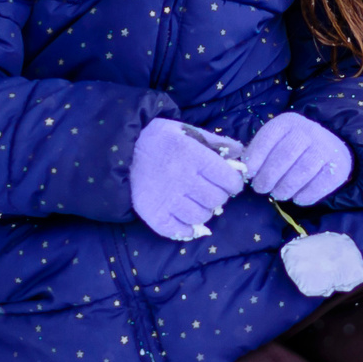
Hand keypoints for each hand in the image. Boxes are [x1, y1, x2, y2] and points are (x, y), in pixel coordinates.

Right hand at [128, 119, 246, 240]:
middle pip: (216, 199)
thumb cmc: (160, 139)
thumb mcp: (187, 131)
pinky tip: (187, 220)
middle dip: (220, 196)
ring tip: (199, 203)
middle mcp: (181, 178)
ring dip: (205, 212)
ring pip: (200, 216)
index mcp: (193, 156)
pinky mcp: (153, 213)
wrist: (122, 150)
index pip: (227, 179)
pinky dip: (187, 229)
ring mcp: (167, 198)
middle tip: (213, 191)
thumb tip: (240, 152)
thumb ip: (216, 141)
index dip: (234, 184)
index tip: (230, 183)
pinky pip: (178, 230)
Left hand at [244, 112, 352, 204]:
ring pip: (302, 171)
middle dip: (268, 176)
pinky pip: (319, 184)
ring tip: (278, 194)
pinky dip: (305, 195)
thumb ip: (259, 152)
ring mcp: (325, 147)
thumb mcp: (276, 141)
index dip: (255, 158)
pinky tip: (297, 197)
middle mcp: (308, 131)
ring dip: (285, 187)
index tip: (249, 174)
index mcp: (288, 122)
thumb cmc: (294, 147)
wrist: (331, 145)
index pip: (268, 138)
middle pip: (284, 155)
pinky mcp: (338, 166)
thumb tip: (243, 171)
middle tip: (261, 188)